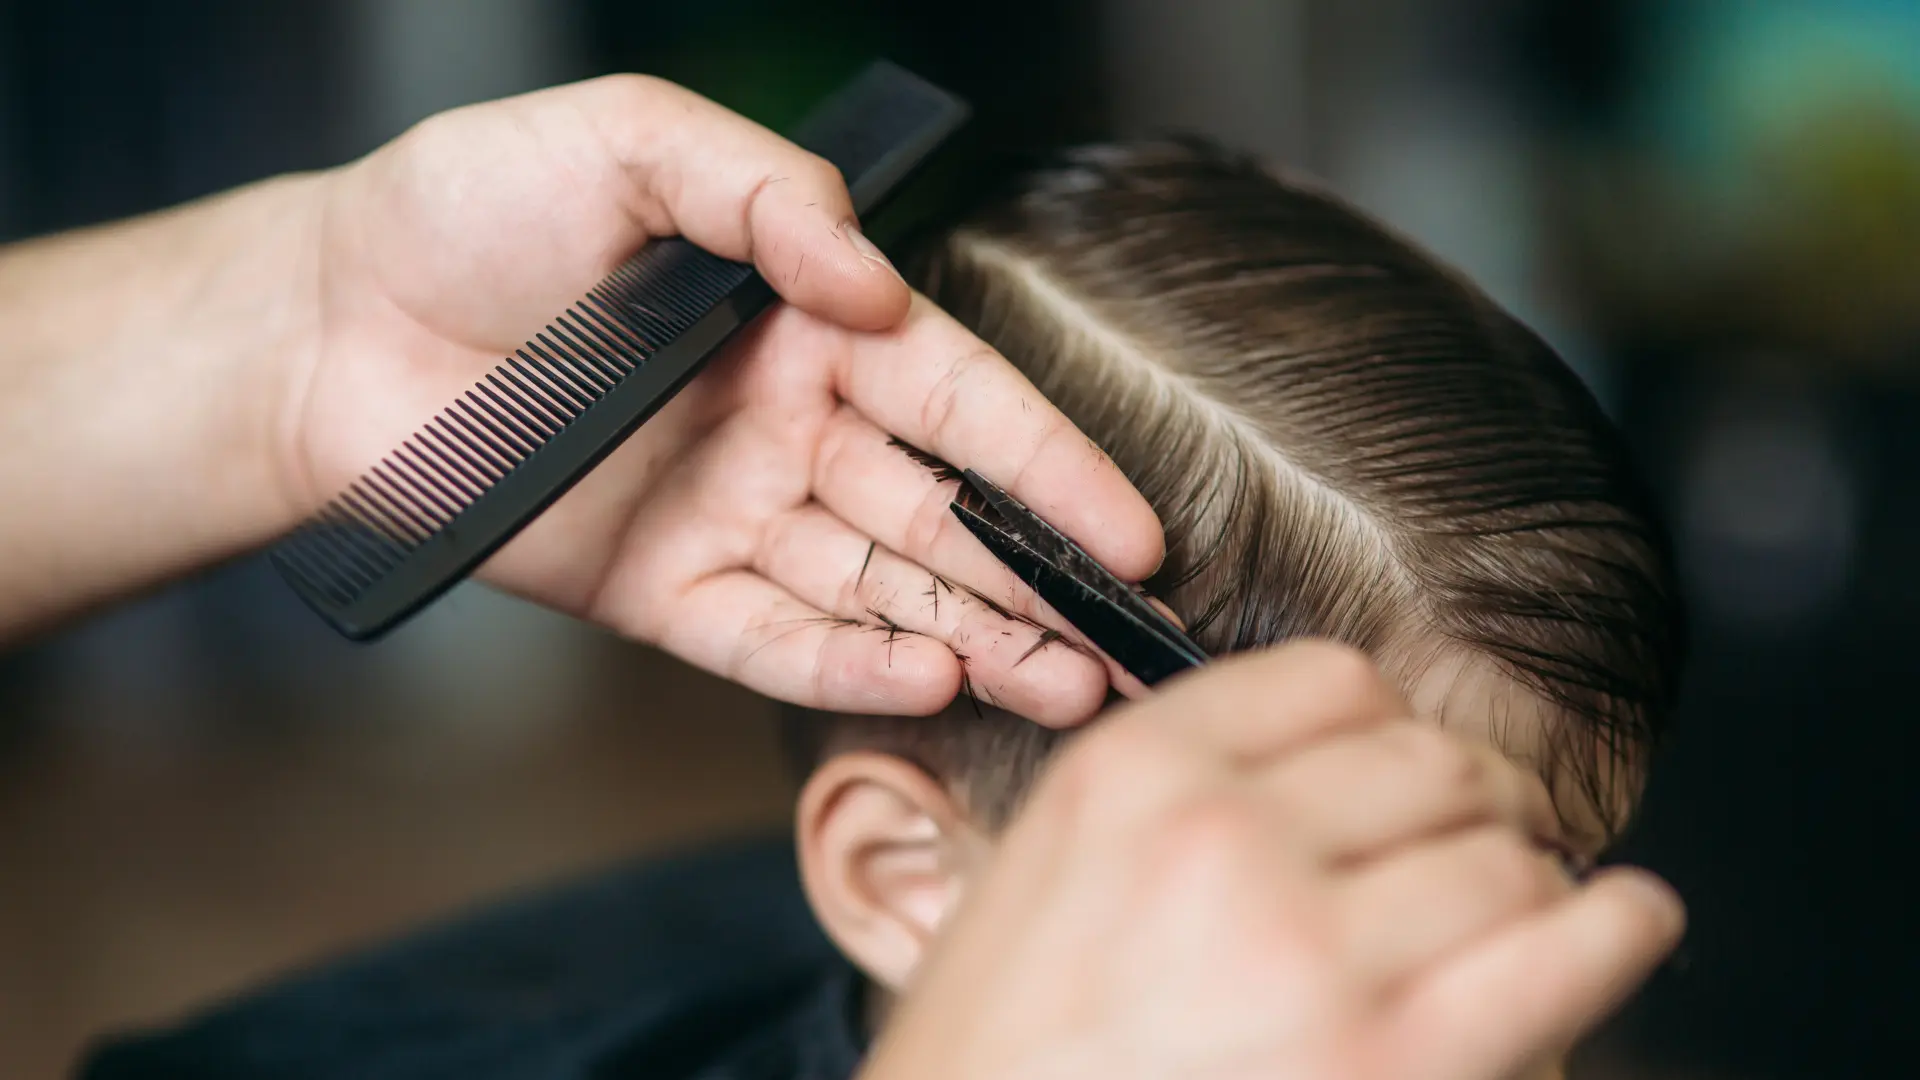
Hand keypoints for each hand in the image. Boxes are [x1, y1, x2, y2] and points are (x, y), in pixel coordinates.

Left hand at [284, 75, 1163, 721]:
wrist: (323, 323)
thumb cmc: (466, 210)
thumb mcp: (628, 142)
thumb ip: (767, 196)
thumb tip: (872, 288)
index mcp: (801, 324)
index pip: (960, 400)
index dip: (1051, 465)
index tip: (1128, 526)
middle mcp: (784, 426)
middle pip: (943, 514)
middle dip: (1042, 576)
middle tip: (1133, 638)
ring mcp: (728, 515)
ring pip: (878, 589)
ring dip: (975, 637)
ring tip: (1068, 681)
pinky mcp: (659, 591)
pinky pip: (770, 637)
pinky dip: (848, 665)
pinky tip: (929, 679)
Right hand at [864, 643, 1685, 1079]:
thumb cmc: (997, 1060)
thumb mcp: (1036, 876)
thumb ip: (1167, 797)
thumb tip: (1323, 777)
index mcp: (1133, 774)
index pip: (1330, 680)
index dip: (1387, 723)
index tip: (1400, 762)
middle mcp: (1225, 836)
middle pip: (1430, 759)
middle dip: (1471, 797)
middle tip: (1481, 831)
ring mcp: (1316, 948)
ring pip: (1503, 851)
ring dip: (1526, 873)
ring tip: (1528, 900)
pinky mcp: (1400, 1056)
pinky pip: (1566, 945)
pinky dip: (1619, 925)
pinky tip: (1623, 921)